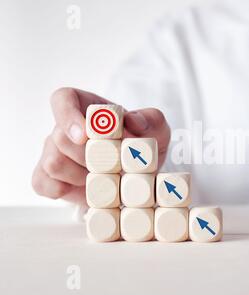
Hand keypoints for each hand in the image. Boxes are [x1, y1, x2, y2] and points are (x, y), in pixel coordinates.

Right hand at [32, 87, 170, 205]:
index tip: (85, 136)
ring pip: (53, 163)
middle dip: (88, 157)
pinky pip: (43, 184)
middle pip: (60, 137)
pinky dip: (65, 191)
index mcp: (86, 106)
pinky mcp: (49, 177)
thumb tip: (132, 122)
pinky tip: (86, 191)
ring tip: (105, 180)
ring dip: (82, 176)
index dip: (68, 116)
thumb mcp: (156, 128)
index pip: (63, 99)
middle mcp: (64, 127)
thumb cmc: (141, 141)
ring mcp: (53, 151)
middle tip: (113, 166)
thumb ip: (149, 119)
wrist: (138, 169)